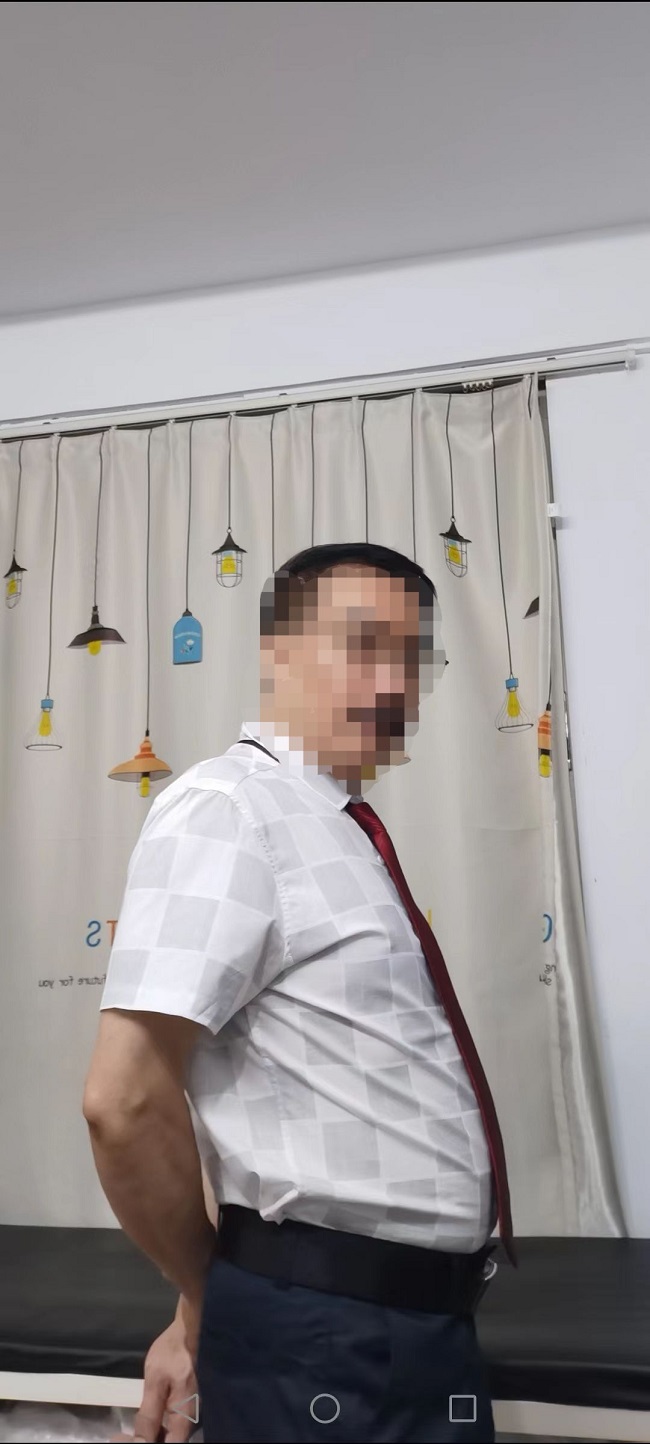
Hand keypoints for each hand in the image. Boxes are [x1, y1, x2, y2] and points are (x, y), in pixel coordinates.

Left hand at [111, 1296, 201, 1442]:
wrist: (191, 1331)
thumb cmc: (173, 1353)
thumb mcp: (155, 1382)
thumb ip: (149, 1415)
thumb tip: (141, 1442)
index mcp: (185, 1419)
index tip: (122, 1439)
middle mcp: (191, 1422)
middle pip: (168, 1443)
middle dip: (143, 1441)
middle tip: (119, 1436)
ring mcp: (189, 1415)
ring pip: (168, 1436)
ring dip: (148, 1436)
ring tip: (125, 1432)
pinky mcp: (186, 1407)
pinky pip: (170, 1427)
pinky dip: (155, 1428)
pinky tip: (142, 1422)